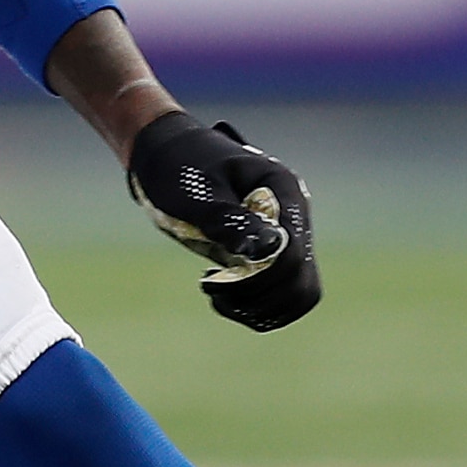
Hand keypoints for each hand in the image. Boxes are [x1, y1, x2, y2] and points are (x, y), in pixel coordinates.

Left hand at [126, 110, 321, 332]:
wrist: (165, 157)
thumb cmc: (178, 167)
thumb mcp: (197, 193)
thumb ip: (230, 221)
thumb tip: (268, 251)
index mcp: (282, 190)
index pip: (293, 252)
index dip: (258, 276)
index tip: (210, 276)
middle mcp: (293, 215)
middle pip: (301, 281)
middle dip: (258, 296)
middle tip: (212, 287)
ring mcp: (285, 237)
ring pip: (297, 294)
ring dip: (258, 308)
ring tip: (216, 294)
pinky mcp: (271, 254)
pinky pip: (281, 297)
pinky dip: (255, 309)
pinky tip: (222, 296)